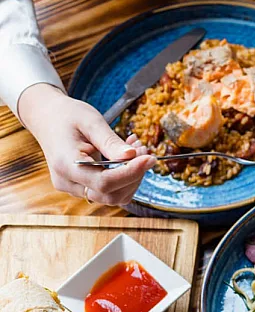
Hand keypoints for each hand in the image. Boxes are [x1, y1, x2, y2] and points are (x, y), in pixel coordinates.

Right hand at [19, 84, 154, 205]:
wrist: (48, 118)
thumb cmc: (67, 116)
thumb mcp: (90, 121)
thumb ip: (110, 141)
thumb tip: (133, 156)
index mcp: (65, 165)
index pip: (104, 183)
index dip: (131, 173)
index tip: (150, 158)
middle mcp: (67, 182)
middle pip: (110, 195)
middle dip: (134, 175)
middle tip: (144, 150)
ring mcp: (73, 187)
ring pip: (113, 196)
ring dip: (132, 176)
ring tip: (137, 149)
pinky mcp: (82, 186)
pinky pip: (109, 189)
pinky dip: (124, 176)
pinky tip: (128, 156)